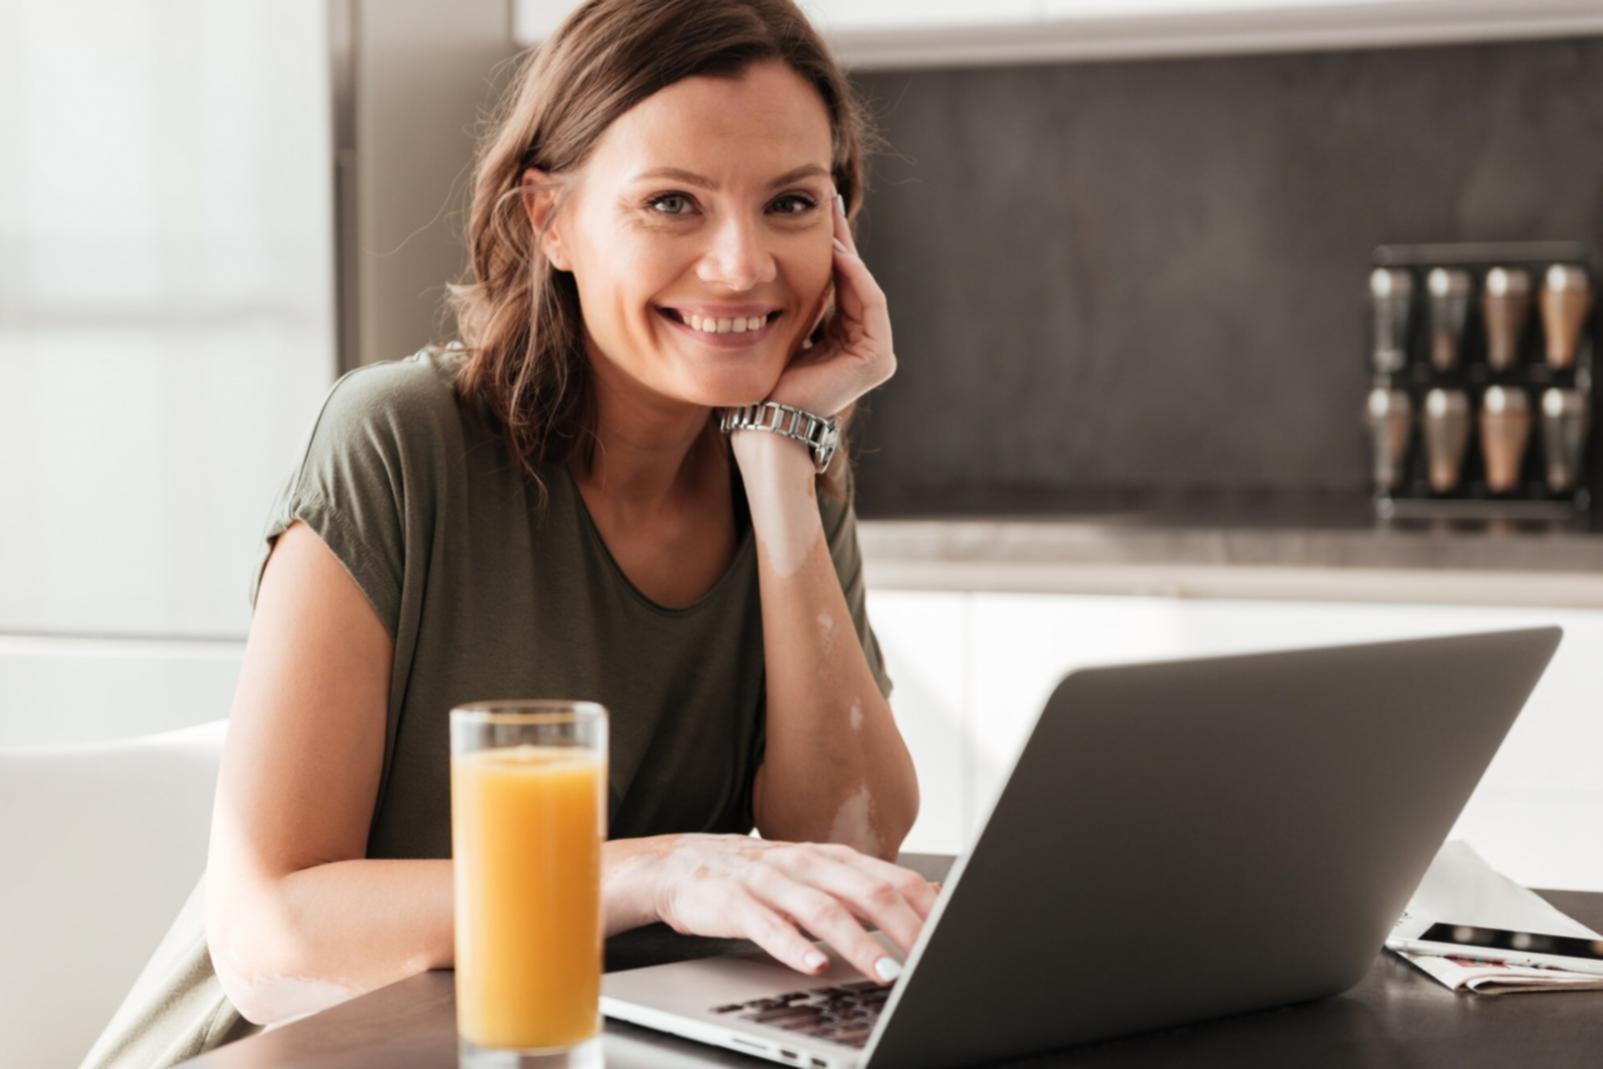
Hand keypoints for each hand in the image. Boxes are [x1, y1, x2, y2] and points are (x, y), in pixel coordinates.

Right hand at [646, 834, 938, 982]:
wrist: (682, 864)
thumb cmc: (759, 877)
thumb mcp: (819, 873)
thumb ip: (871, 884)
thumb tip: (934, 893)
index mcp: (832, 858)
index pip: (892, 880)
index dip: (926, 909)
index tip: (954, 937)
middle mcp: (807, 864)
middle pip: (866, 893)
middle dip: (904, 929)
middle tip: (931, 962)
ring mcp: (771, 882)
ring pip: (823, 911)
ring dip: (858, 943)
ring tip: (885, 971)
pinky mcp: (736, 903)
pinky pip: (768, 926)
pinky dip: (793, 947)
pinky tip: (812, 965)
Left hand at [765, 190, 896, 418]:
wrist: (767, 419)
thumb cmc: (765, 379)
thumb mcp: (782, 326)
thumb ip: (793, 299)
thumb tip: (778, 255)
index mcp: (844, 341)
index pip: (839, 284)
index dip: (829, 246)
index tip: (816, 210)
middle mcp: (865, 346)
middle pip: (854, 282)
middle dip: (840, 239)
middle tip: (827, 197)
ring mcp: (876, 354)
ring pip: (864, 288)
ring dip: (846, 252)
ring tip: (829, 217)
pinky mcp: (877, 358)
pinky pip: (870, 304)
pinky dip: (854, 277)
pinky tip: (834, 252)